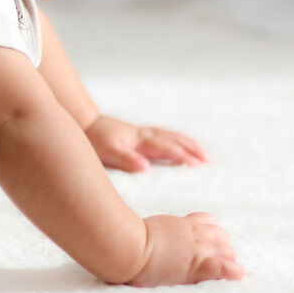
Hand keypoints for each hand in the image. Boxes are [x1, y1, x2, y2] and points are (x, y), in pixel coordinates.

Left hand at [84, 115, 208, 172]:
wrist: (85, 124)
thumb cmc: (95, 141)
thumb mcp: (107, 152)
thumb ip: (126, 159)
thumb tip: (145, 168)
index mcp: (141, 140)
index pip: (166, 148)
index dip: (182, 156)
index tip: (197, 165)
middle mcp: (146, 135)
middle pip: (174, 140)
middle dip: (192, 150)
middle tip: (208, 161)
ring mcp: (144, 134)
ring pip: (172, 137)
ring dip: (189, 145)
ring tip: (204, 155)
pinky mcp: (141, 135)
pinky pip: (166, 137)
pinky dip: (178, 141)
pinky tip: (181, 146)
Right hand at [127, 212, 244, 285]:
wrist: (128, 245)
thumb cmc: (130, 236)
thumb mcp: (149, 227)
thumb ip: (161, 231)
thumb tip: (147, 234)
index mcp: (184, 224)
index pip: (209, 224)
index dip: (211, 236)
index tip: (206, 245)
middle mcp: (195, 233)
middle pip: (223, 237)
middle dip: (223, 248)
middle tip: (215, 262)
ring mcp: (199, 248)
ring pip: (228, 250)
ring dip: (228, 259)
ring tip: (225, 271)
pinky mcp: (198, 265)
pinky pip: (223, 267)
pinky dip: (233, 271)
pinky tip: (239, 275)